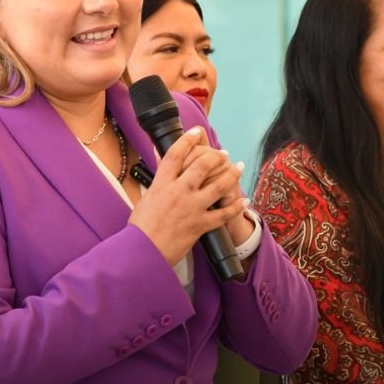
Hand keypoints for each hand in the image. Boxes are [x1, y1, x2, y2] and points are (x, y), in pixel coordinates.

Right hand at [128, 127, 246, 264]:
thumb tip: (159, 169)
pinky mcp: (200, 225)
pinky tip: (243, 201)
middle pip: (202, 165)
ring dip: (232, 174)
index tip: (197, 132)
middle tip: (223, 153)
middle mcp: (178, 192)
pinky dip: (236, 207)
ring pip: (219, 185)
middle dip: (215, 155)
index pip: (176, 154)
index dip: (188, 140)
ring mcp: (191, 208)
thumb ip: (156, 183)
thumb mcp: (144, 199)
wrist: (143, 252)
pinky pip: (223, 214)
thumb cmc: (139, 228)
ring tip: (239, 167)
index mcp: (161, 184)